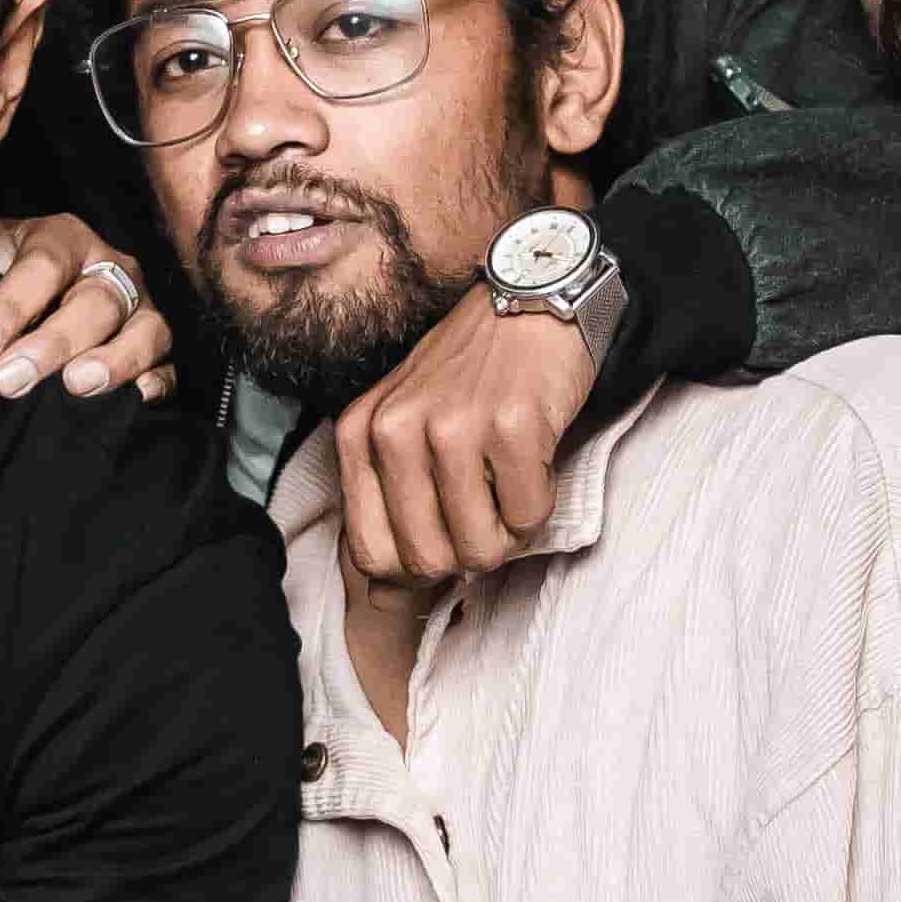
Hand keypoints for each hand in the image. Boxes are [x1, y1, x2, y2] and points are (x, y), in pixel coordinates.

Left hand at [0, 214, 179, 406]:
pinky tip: (139, 398)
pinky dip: (159, 381)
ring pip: (145, 330)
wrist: (42, 290)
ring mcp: (141, 310)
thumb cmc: (2, 273)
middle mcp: (109, 269)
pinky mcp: (159, 350)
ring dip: (114, 359)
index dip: (9, 307)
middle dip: (53, 342)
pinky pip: (169, 365)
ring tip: (76, 386)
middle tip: (10, 380)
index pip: (41, 267)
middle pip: (95, 301)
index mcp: (63, 240)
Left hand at [322, 291, 601, 584]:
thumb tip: (383, 601)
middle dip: (467, 554)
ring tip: (510, 484)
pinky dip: (540, 503)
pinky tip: (535, 459)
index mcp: (360, 434)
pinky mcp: (513, 426)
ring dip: (508, 532)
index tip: (444, 538)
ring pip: (480, 548)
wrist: (533, 301)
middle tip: (486, 510)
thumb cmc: (471, 374)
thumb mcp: (407, 428)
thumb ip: (389, 508)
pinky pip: (529, 516)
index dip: (414, 568)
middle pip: (427, 561)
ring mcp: (453, 426)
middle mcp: (396, 430)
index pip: (371, 554)